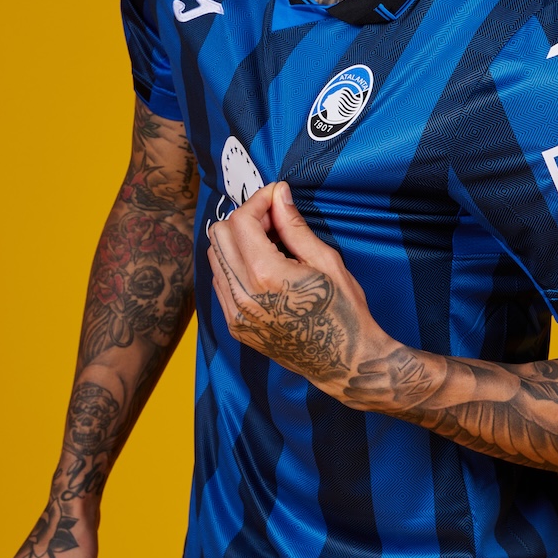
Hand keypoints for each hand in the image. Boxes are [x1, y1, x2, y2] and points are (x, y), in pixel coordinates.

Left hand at [207, 182, 389, 398]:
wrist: (343, 362)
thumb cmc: (343, 312)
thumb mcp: (325, 261)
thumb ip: (294, 226)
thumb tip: (279, 195)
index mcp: (266, 275)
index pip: (241, 221)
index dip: (258, 201)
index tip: (276, 197)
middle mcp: (242, 295)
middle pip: (218, 235)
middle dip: (244, 218)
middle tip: (273, 220)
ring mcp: (235, 313)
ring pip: (214, 258)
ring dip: (237, 242)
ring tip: (270, 244)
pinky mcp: (235, 325)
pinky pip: (220, 283)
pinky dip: (235, 265)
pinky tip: (263, 267)